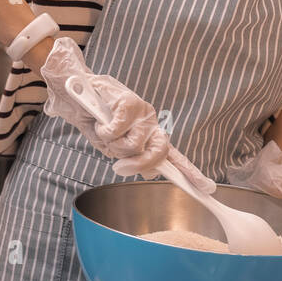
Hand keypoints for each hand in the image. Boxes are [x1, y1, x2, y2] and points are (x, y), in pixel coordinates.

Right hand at [40, 37, 215, 191]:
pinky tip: (99, 122)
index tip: (207, 188)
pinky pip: (118, 131)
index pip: (175, 156)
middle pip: (159, 153)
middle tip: (119, 166)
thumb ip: (131, 158)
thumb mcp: (112, 146)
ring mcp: (143, 111)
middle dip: (138, 165)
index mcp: (150, 135)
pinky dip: (104, 131)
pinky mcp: (130, 101)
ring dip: (113, 145)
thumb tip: (150, 173)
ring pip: (134, 146)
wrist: (74, 92)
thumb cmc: (94, 119)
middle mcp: (151, 123)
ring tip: (104, 132)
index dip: (191, 172)